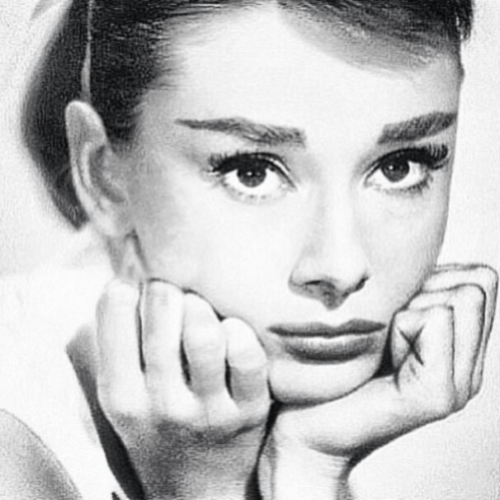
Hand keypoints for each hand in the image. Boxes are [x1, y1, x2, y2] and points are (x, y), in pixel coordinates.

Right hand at [96, 279, 269, 499]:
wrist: (199, 489)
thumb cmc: (159, 426)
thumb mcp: (125, 395)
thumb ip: (121, 343)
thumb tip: (128, 278)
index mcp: (121, 395)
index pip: (114, 312)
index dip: (127, 288)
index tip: (137, 291)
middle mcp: (161, 405)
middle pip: (162, 316)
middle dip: (168, 289)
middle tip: (173, 293)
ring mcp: (208, 410)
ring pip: (204, 335)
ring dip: (203, 308)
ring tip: (201, 309)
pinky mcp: (250, 412)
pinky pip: (247, 358)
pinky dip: (240, 332)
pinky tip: (232, 330)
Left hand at [259, 264, 497, 498]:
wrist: (304, 420)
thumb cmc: (335, 362)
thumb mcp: (382, 313)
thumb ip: (415, 289)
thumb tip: (426, 247)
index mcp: (459, 345)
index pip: (481, 277)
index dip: (432, 280)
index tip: (395, 313)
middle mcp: (469, 365)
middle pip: (476, 284)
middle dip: (422, 293)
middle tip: (388, 334)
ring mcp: (458, 384)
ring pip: (459, 298)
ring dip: (408, 311)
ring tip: (384, 349)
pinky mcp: (436, 395)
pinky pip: (434, 319)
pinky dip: (398, 328)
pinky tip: (382, 360)